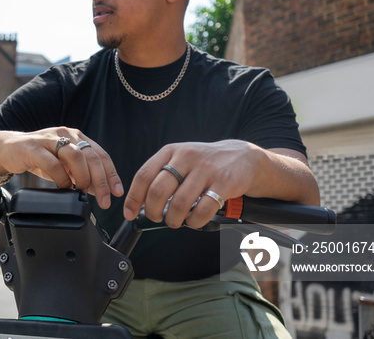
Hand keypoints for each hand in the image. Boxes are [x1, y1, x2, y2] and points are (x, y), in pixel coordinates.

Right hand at [0, 128, 123, 207]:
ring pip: (75, 156)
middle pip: (91, 156)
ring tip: (83, 192)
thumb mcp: (63, 166)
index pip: (101, 155)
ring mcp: (50, 139)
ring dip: (83, 178)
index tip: (117, 192)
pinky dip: (62, 178)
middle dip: (101, 181)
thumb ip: (80, 175)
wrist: (8, 149)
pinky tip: (64, 188)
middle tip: (105, 200)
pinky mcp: (34, 147)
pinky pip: (53, 163)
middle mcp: (66, 134)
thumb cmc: (38, 158)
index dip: (111, 174)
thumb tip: (99, 190)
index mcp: (76, 137)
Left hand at [123, 140, 261, 227]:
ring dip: (174, 219)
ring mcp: (205, 169)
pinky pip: (202, 210)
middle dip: (153, 211)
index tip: (130, 213)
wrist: (243, 157)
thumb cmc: (206, 162)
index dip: (133, 198)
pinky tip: (194, 219)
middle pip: (158, 191)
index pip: (143, 175)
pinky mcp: (223, 183)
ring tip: (176, 221)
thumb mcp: (180, 159)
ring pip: (179, 203)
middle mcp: (186, 157)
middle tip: (157, 218)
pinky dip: (194, 221)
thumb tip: (139, 201)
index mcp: (170, 151)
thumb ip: (161, 175)